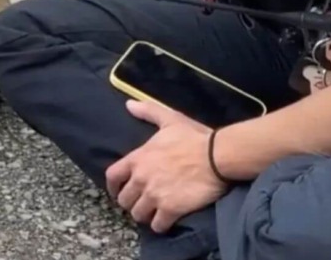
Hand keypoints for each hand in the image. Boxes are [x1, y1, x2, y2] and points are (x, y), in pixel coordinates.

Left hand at [105, 100, 228, 233]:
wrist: (217, 156)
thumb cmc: (194, 137)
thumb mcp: (169, 118)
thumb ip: (148, 111)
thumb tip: (129, 104)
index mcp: (138, 158)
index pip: (112, 176)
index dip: (112, 187)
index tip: (117, 191)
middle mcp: (141, 178)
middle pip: (124, 200)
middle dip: (131, 202)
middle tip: (140, 203)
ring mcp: (154, 195)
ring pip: (138, 214)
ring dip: (144, 215)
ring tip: (152, 213)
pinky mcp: (170, 209)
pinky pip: (157, 225)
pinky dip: (160, 226)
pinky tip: (165, 222)